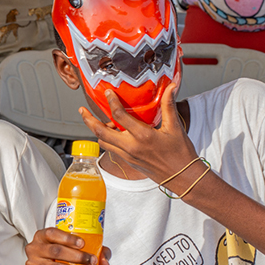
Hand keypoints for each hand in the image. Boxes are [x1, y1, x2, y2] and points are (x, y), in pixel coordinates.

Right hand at [25, 228, 110, 264]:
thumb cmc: (62, 259)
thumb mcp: (76, 250)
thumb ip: (95, 251)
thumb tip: (104, 262)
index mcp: (42, 237)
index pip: (52, 233)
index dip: (67, 238)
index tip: (83, 244)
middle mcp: (34, 250)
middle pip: (56, 251)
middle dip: (77, 257)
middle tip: (92, 261)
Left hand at [79, 76, 199, 187]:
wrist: (183, 177)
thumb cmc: (181, 153)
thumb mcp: (175, 127)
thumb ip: (168, 106)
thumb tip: (172, 86)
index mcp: (143, 136)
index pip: (119, 116)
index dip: (111, 102)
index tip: (107, 93)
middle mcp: (131, 146)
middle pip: (101, 132)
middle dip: (88, 120)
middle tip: (82, 110)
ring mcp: (127, 155)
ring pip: (103, 141)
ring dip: (97, 130)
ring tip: (98, 120)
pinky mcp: (127, 161)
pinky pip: (110, 148)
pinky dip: (107, 139)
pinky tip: (111, 132)